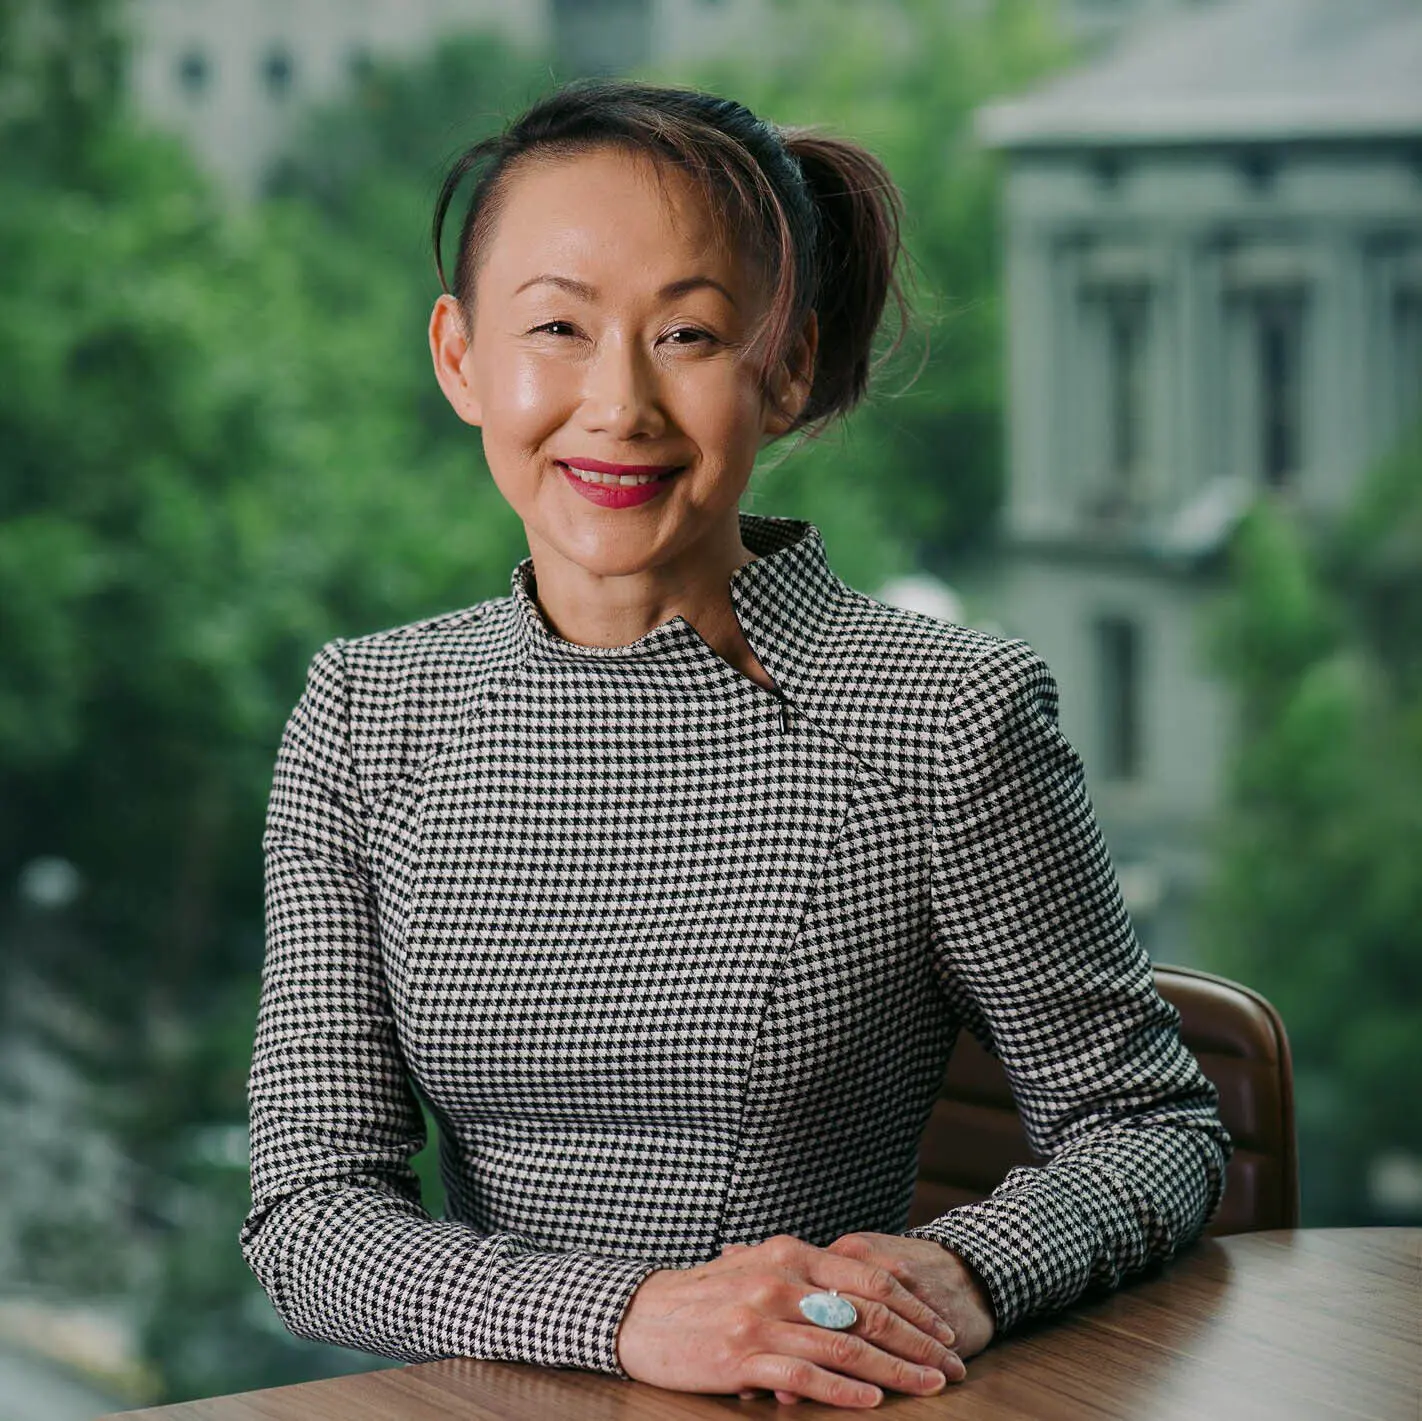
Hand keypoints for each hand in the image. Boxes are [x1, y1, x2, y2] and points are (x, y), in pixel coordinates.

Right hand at [614, 1232, 965, 1407]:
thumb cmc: (703, 1296)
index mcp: (789, 1253)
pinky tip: (871, 1401)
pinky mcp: (742, 1354)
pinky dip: (843, 1389)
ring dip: (895, 1369)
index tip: (942, 1331)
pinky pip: (804, 1374)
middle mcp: (781, 1278)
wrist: (641, 1315)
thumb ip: (802, 1276)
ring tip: (929, 1386)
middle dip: (917, 1341)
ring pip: (845, 1343)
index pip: (867, 1276)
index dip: (912, 1305)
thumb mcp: (755, 1269)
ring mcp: (762, 1316)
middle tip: (952, 1365)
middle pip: (867, 1310)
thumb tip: (854, 1289)